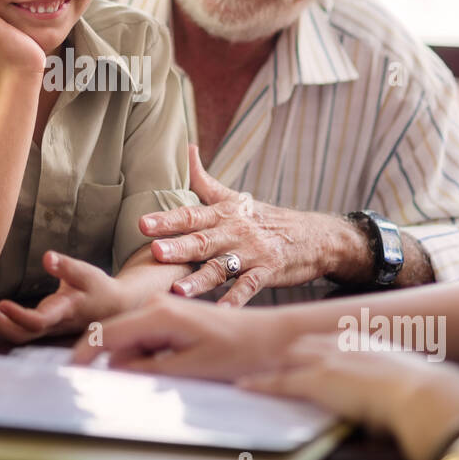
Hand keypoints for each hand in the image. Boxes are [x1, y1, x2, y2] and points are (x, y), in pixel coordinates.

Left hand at [0, 251, 129, 343]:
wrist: (113, 307)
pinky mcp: (44, 326)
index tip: (1, 302)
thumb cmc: (98, 288)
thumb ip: (65, 266)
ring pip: (19, 335)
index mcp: (64, 312)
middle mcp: (53, 325)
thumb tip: (46, 257)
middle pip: (22, 334)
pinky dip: (3, 322)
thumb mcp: (86, 273)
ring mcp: (48, 329)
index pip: (38, 321)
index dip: (18, 315)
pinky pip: (20, 331)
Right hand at [69, 293, 296, 380]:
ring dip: (137, 363)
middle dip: (116, 364)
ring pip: (131, 341)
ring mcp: (165, 309)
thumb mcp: (190, 368)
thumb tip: (114, 369)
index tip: (70, 376)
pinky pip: (147, 339)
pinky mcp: (173, 317)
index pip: (106, 334)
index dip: (84, 355)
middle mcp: (157, 305)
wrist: (272, 337)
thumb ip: (147, 369)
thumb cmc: (239, 352)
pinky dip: (149, 357)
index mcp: (158, 314)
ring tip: (172, 375)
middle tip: (137, 387)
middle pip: (115, 338)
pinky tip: (173, 368)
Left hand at [140, 145, 353, 304]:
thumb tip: (186, 148)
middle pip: (203, 240)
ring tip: (179, 290)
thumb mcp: (235, 197)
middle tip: (155, 252)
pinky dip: (237, 299)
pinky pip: (250, 287)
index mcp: (224, 214)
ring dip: (201, 279)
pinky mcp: (269, 272)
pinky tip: (222, 311)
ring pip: (223, 267)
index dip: (167, 219)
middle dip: (178, 247)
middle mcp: (236, 232)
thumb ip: (205, 179)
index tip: (143, 223)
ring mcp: (253, 253)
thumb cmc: (266, 218)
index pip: (191, 215)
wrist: (315, 236)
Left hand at [238, 334, 458, 459]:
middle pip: (303, 343)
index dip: (313, 345)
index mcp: (365, 342)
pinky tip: (244, 386)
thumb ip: (395, 377)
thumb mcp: (408, 375)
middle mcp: (343, 345)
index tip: (304, 349)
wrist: (421, 392)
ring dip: (268, 364)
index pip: (329, 339)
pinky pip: (280, 382)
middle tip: (270, 355)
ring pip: (287, 359)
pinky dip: (260, 384)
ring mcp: (327, 361)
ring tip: (250, 368)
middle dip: (286, 350)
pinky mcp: (317, 380)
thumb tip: (398, 389)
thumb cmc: (424, 390)